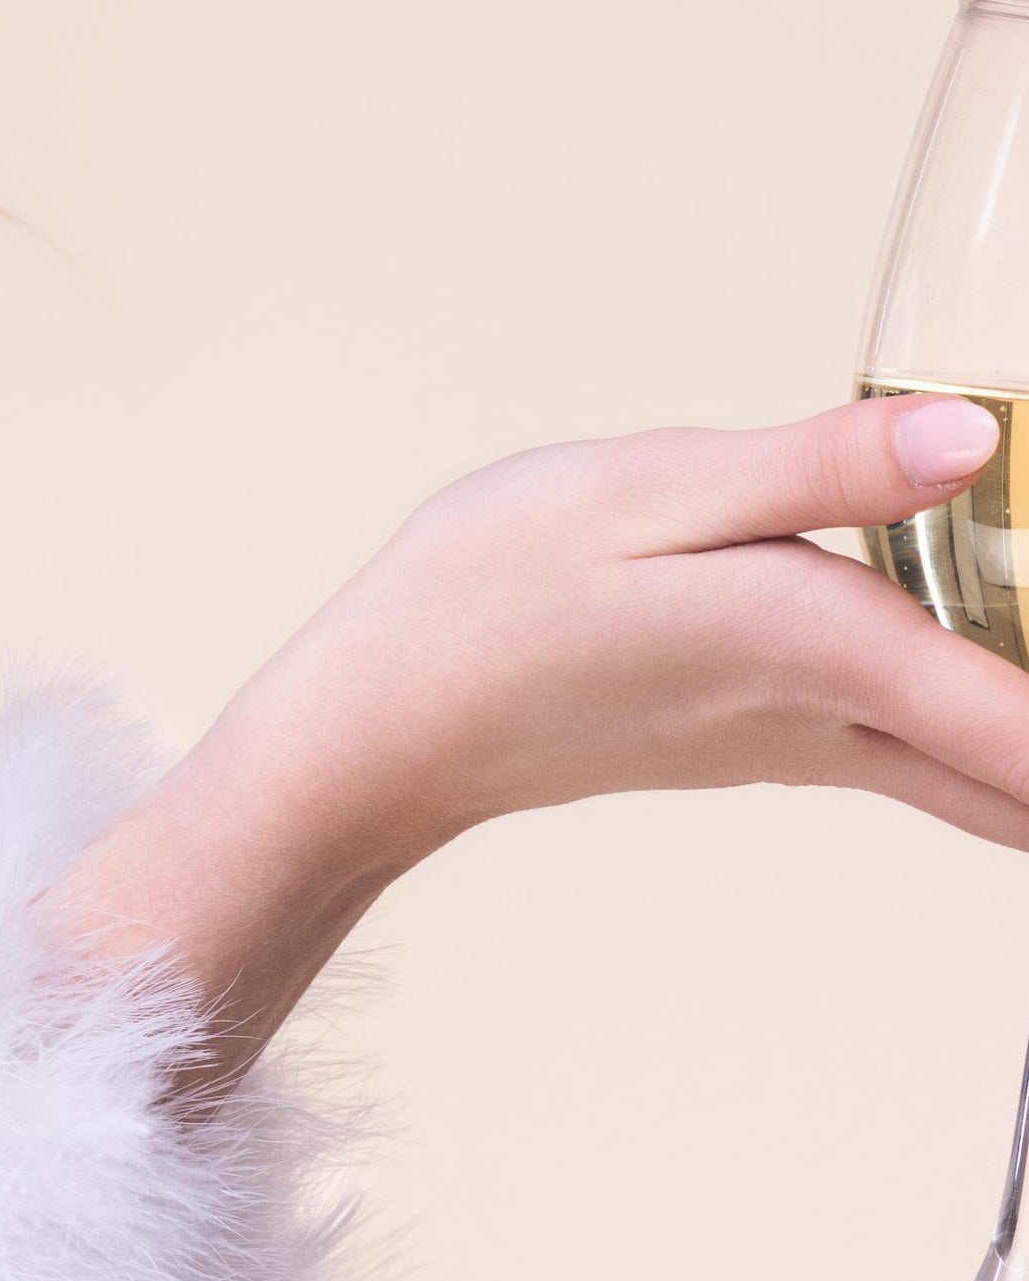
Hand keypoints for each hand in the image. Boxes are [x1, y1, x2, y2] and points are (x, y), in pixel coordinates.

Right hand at [57, 392, 1025, 1075]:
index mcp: (809, 645)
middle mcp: (816, 721)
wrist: (377, 730)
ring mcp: (786, 749)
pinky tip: (997, 702)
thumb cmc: (482, 604)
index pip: (1015, 713)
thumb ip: (820, 465)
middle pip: (1007, 779)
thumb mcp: (643, 489)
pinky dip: (982, 746)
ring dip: (1028, 757)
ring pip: (966, 779)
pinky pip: (910, 760)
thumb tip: (978, 440)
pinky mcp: (751, 745)